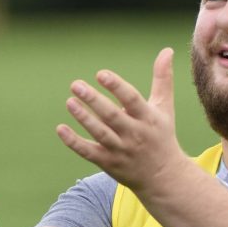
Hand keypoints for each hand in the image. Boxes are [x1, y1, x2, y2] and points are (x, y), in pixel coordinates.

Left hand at [57, 48, 188, 195]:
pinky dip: (74, 142)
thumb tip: (166, 50)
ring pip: (99, 133)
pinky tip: (61, 128)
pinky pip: (88, 152)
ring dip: (83, 118)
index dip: (117, 87)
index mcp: (148, 118)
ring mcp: (121, 150)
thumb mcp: (165, 106)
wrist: (163, 177)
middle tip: (76, 84)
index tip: (101, 74)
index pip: (131, 100)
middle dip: (94, 100)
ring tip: (70, 101)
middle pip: (112, 116)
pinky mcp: (108, 163)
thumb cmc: (162, 134)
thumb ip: (163, 78)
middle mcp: (135, 134)